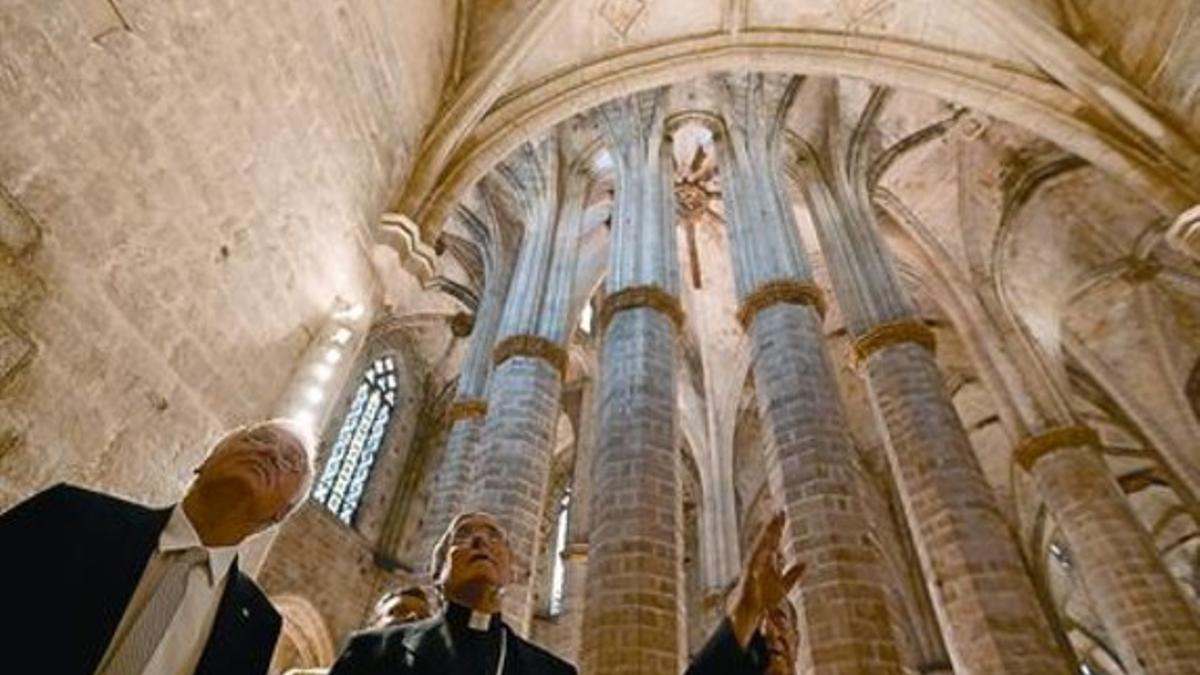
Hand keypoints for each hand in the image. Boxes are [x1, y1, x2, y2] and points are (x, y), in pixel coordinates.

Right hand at [727, 512, 805, 646]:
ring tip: (770, 525)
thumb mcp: (783, 586)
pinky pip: (751, 566)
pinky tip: (763, 550)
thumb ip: (792, 574)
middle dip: (772, 527)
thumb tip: (805, 562)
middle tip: (779, 511)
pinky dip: (756, 558)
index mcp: (767, 562)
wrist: (746, 614)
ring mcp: (751, 569)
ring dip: (765, 538)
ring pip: (758, 550)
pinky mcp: (747, 580)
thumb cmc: (762, 599)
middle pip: (766, 541)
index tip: (782, 512)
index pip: (773, 541)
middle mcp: (758, 562)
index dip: (777, 527)